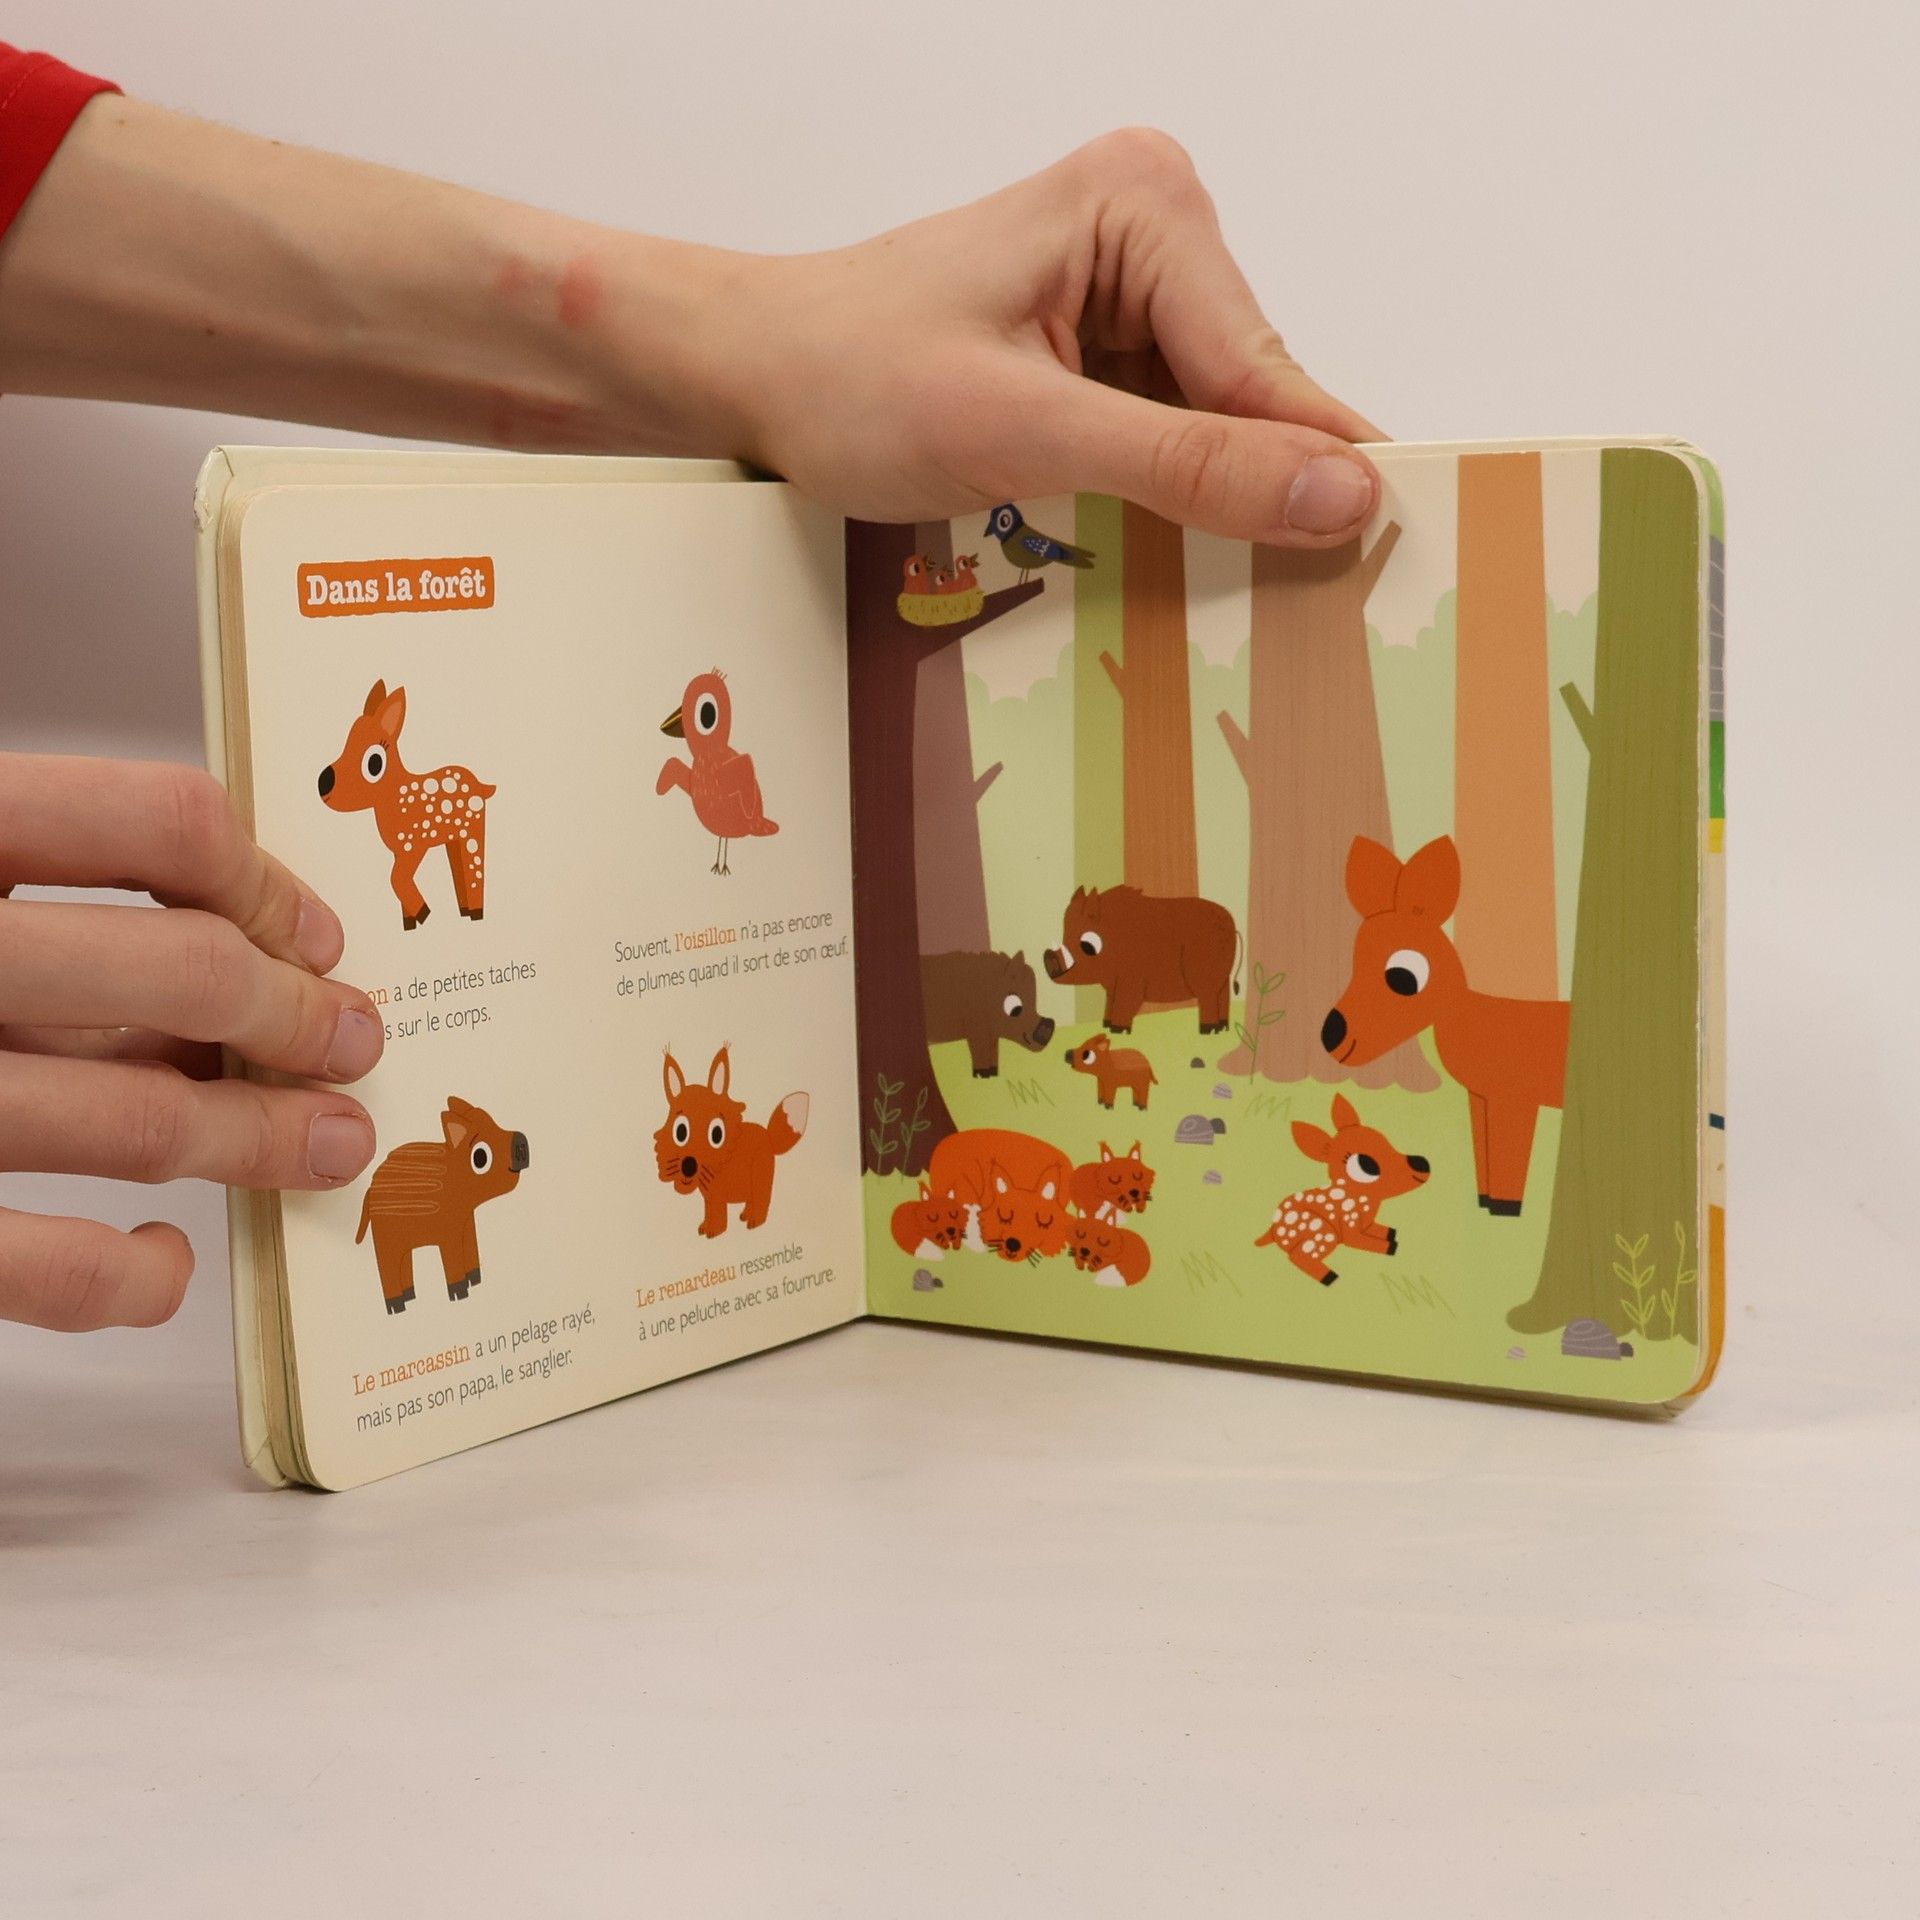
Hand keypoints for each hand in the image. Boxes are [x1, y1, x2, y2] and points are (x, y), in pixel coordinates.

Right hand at [0, 757, 381, 1330]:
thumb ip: (40, 894)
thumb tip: (240, 949)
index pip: (160, 821)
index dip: (266, 880)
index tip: (313, 932)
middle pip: (175, 970)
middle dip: (295, 1016)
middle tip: (352, 1041)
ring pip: (135, 1117)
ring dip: (258, 1138)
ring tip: (327, 1146)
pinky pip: (39, 1269)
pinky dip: (129, 1276)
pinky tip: (164, 1264)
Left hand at [722, 129, 1384, 545]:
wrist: (754, 375)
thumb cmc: (852, 379)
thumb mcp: (1027, 432)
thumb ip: (1188, 464)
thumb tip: (1340, 493)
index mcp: (1144, 204)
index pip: (1261, 366)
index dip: (1315, 472)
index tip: (1394, 560)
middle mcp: (1152, 227)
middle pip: (1251, 392)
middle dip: (1256, 489)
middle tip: (1308, 605)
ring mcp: (1127, 286)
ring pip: (1217, 421)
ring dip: (1210, 502)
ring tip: (1237, 591)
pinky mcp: (1100, 343)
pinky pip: (1170, 430)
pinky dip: (1167, 494)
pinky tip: (1164, 548)